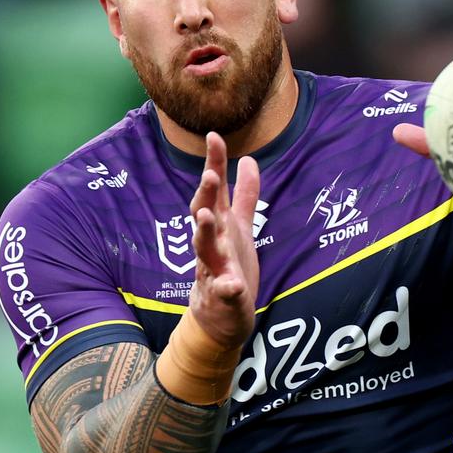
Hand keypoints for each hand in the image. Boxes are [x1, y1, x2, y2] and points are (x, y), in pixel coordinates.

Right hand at [187, 132, 260, 349]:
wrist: (220, 316)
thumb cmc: (228, 264)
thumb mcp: (241, 227)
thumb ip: (245, 195)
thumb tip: (248, 159)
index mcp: (219, 225)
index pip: (214, 191)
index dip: (214, 164)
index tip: (214, 136)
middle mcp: (212, 243)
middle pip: (204, 215)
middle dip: (206, 196)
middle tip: (209, 176)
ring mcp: (214, 270)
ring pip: (205, 250)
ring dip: (205, 234)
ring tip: (207, 218)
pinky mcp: (222, 297)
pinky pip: (224, 292)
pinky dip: (227, 288)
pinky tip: (232, 285)